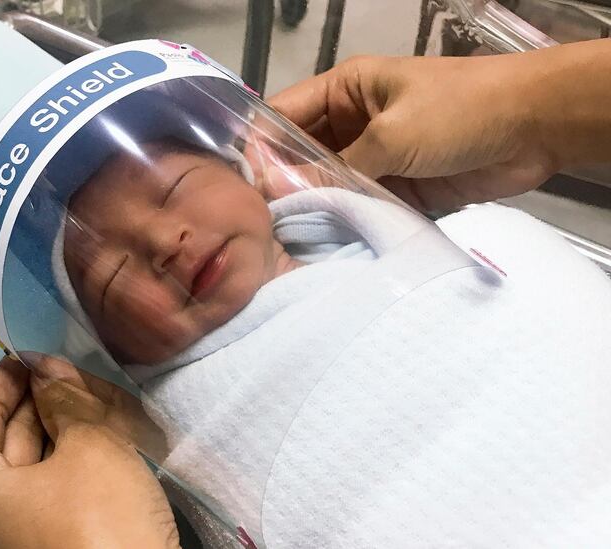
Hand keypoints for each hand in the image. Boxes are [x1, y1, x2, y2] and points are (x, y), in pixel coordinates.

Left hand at [0, 357, 176, 548]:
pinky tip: (106, 425)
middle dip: (45, 396)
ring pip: (37, 455)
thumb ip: (64, 397)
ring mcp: (17, 526)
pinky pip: (55, 479)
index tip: (36, 345)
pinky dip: (77, 450)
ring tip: (100, 392)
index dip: (8, 374)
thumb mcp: (87, 443)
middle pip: (8, 434)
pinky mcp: (52, 533)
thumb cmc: (99, 516)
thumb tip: (48, 365)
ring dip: (67, 420)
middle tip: (78, 366)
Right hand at [269, 41, 610, 210]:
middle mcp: (351, 125)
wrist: (534, 127)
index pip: (283, 116)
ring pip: (328, 186)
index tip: (241, 188)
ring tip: (284, 243)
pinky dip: (345, 225)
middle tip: (258, 225)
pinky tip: (323, 248)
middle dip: (282, 186)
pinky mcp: (396, 190)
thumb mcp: (392, 134)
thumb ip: (337, 166)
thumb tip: (282, 190)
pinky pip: (359, 208)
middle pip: (301, 157)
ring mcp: (373, 160)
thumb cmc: (460, 110)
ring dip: (313, 209)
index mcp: (345, 91)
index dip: (258, 148)